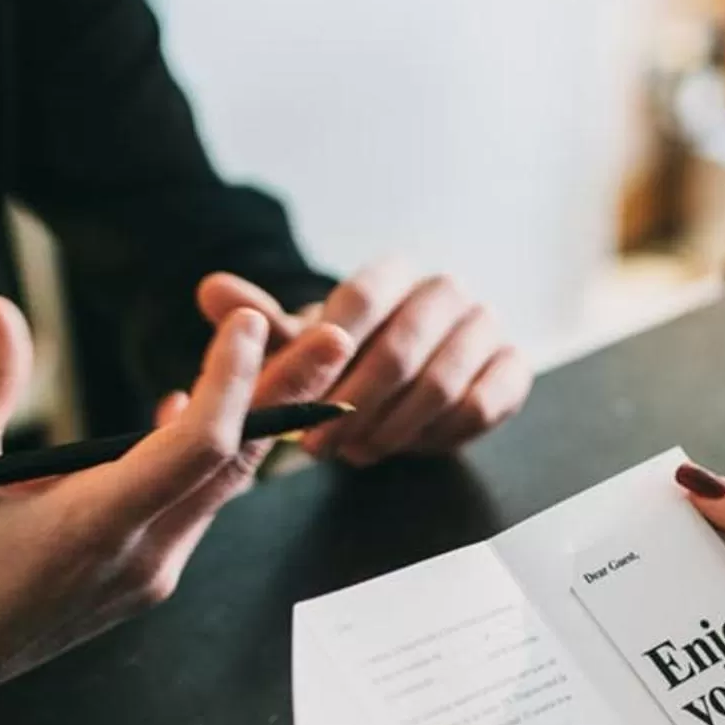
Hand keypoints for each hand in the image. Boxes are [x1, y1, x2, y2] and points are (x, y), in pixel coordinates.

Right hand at [0, 296, 352, 694]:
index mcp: (93, 526)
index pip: (194, 448)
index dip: (231, 383)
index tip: (246, 324)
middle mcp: (141, 554)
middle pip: (234, 463)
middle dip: (288, 396)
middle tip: (335, 336)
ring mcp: (153, 571)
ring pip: (225, 486)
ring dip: (262, 421)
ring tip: (300, 359)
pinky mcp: (151, 576)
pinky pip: (199, 504)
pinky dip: (214, 453)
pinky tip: (194, 405)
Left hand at [198, 261, 529, 465]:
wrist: (404, 388)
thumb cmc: (344, 363)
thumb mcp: (299, 347)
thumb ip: (260, 323)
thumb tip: (211, 290)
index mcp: (393, 272)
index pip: (364, 296)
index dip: (331, 351)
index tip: (302, 397)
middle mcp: (446, 291)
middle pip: (404, 348)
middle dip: (355, 407)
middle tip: (318, 447)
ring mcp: (486, 327)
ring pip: (443, 383)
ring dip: (393, 428)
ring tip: (356, 452)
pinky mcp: (513, 369)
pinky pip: (482, 406)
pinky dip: (438, 435)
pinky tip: (404, 446)